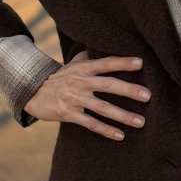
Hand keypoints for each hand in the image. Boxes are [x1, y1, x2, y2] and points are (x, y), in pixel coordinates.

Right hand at [25, 50, 150, 141]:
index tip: (140, 63)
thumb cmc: (59, 78)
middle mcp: (79, 82)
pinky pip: (90, 123)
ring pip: (102, 108)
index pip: (105, 63)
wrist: (32, 92)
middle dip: (129, 90)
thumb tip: (107, 45)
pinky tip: (120, 136)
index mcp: (82, 68)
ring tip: (141, 122)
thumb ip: (90, 56)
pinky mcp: (68, 114)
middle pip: (108, 85)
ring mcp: (74, 99)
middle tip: (148, 96)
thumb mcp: (72, 64)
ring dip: (123, 115)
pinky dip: (106, 130)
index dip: (122, 62)